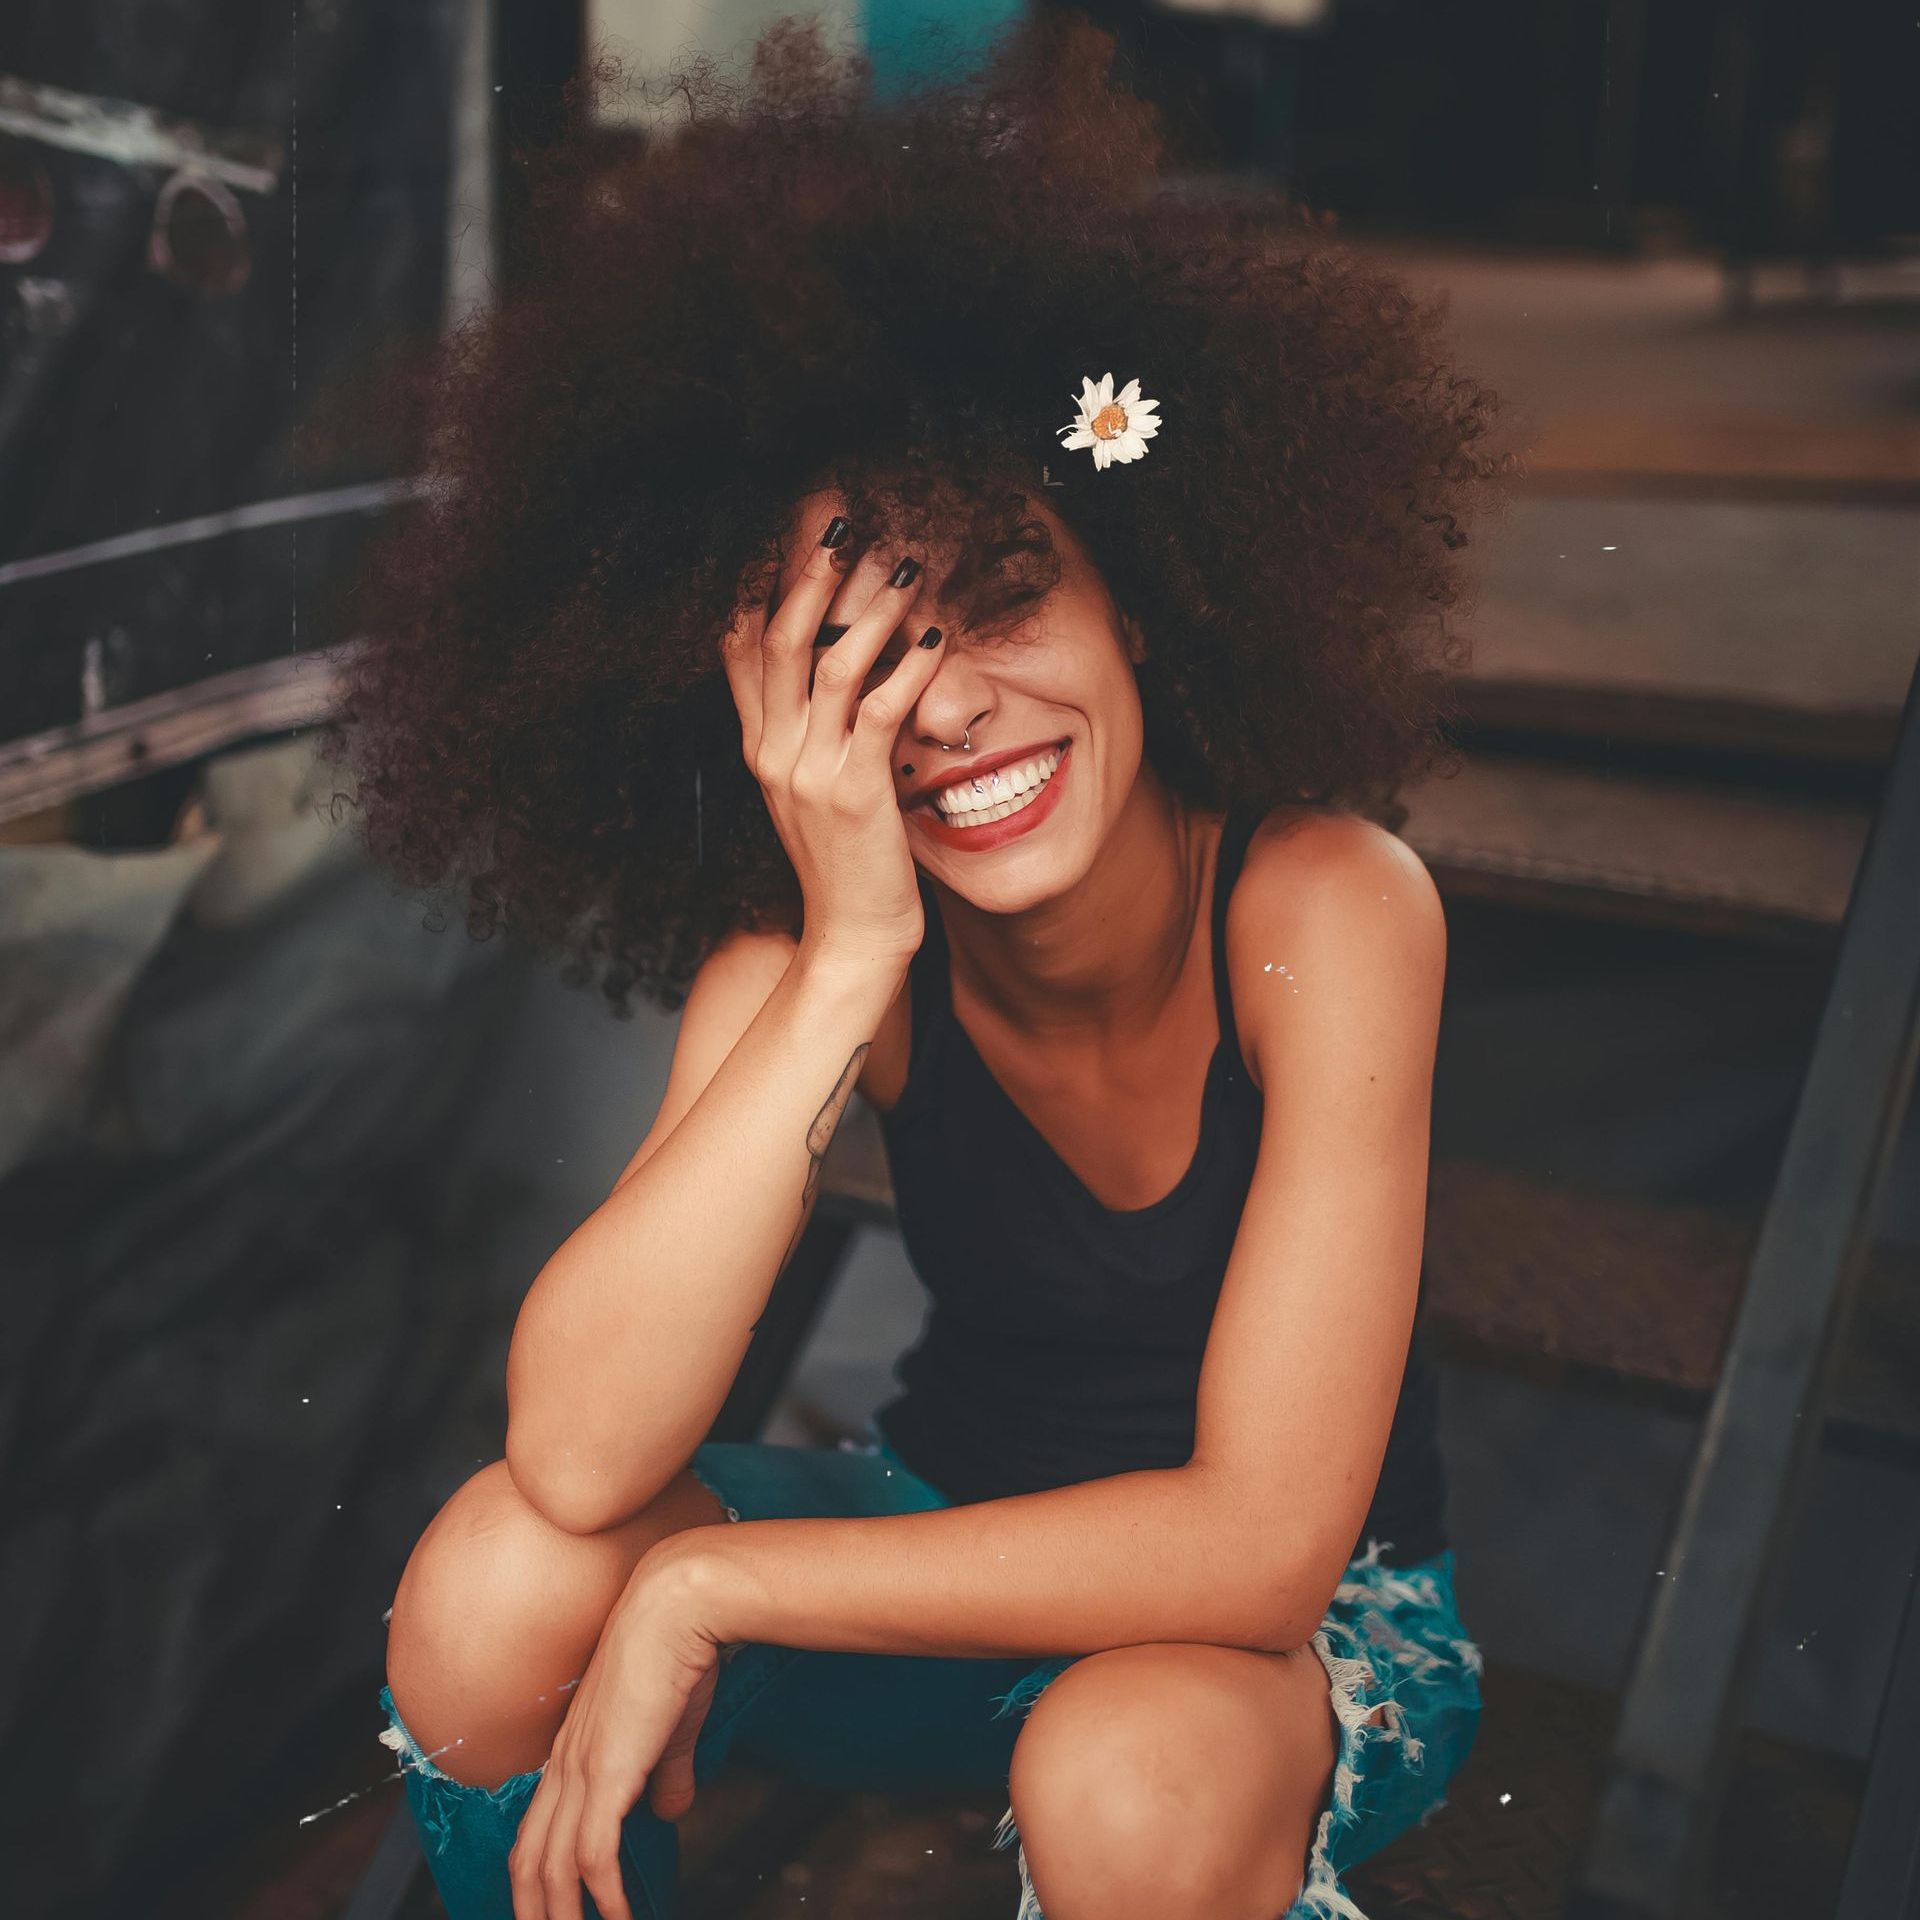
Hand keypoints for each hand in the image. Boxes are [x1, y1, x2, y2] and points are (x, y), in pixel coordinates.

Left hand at [507, 1556, 725, 1919]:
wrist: (678, 1607)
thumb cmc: (677, 1653)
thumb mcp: (672, 1727)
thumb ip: (667, 1774)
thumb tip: (671, 1811)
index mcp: (574, 1749)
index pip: (536, 1830)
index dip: (536, 1877)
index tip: (549, 1909)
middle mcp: (565, 1763)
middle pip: (528, 1859)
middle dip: (535, 1910)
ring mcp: (581, 1769)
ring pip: (551, 1866)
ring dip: (563, 1916)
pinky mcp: (607, 1773)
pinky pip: (592, 1855)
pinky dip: (603, 1897)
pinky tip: (618, 1917)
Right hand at [720, 510, 945, 969]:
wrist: (850, 938)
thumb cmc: (846, 865)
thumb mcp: (814, 792)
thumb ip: (813, 735)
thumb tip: (834, 677)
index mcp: (760, 749)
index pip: (740, 648)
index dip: (759, 584)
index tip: (785, 533)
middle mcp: (774, 753)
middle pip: (778, 639)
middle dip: (809, 575)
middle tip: (844, 524)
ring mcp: (809, 772)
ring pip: (829, 665)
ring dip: (870, 610)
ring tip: (905, 569)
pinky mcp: (855, 792)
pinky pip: (881, 711)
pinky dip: (910, 669)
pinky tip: (937, 641)